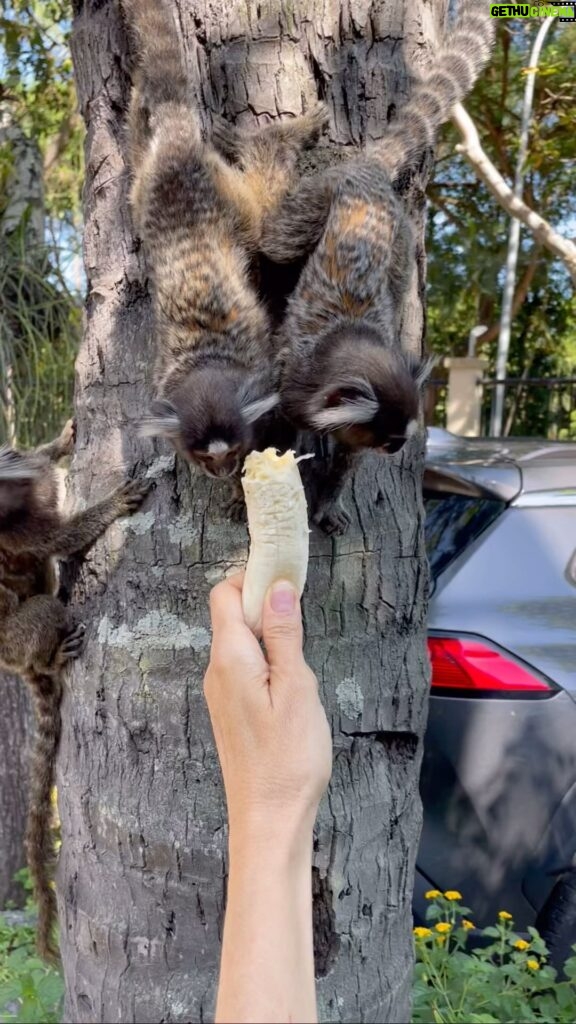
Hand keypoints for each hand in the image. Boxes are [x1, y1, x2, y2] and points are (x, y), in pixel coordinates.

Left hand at [204, 573, 331, 841]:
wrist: (269, 819)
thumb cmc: (288, 759)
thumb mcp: (297, 687)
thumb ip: (284, 634)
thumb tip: (277, 586)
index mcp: (229, 658)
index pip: (224, 593)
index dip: (253, 579)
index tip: (289, 581)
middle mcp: (216, 670)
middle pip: (231, 614)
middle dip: (265, 606)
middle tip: (303, 621)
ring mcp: (221, 692)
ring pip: (240, 641)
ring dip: (269, 636)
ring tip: (301, 661)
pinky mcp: (231, 710)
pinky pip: (243, 666)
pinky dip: (266, 660)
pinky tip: (291, 684)